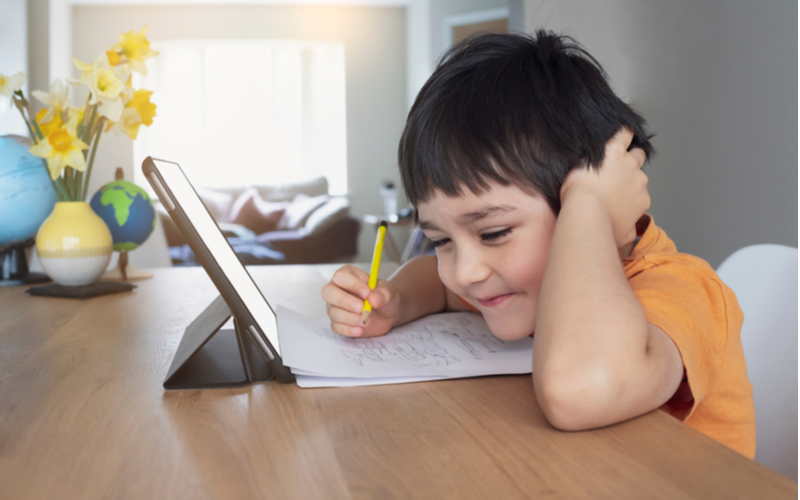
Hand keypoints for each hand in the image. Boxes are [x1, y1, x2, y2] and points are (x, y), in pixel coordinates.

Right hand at [321, 265, 400, 337]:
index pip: (341, 276)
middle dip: (344, 301)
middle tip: (361, 308)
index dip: (353, 285)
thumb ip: (383, 293)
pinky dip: (348, 329)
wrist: (386, 313)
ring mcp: (335, 306)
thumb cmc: (383, 297)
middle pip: (328, 292)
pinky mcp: (338, 322)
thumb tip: (373, 299)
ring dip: (350, 318)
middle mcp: (337, 289)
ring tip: (367, 321)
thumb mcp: (389, 292)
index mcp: (348, 275)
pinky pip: (336, 326)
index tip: (367, 293)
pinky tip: (360, 330)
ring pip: (333, 311)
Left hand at [559, 128, 648, 246]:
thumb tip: (630, 235)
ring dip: (624, 153)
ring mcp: (627, 164)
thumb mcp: (620, 237)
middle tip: (610, 173)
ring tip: (610, 154)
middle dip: (627, 170)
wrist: (586, 213)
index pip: (638, 189)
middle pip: (638, 169)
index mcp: (641, 199)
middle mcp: (639, 180)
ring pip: (634, 153)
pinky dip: (622, 132)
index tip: (614, 190)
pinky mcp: (613, 150)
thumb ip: (627, 233)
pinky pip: (623, 134)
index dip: (627, 188)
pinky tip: (617, 131)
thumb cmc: (599, 227)